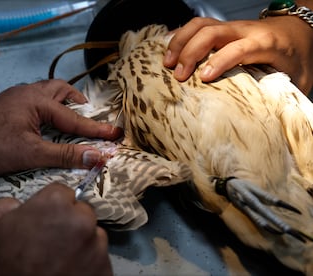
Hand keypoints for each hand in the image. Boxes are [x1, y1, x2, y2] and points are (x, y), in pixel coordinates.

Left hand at [0, 79, 121, 176]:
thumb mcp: (31, 154)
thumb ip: (65, 154)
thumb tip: (97, 156)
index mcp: (37, 101)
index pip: (74, 119)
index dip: (96, 130)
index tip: (116, 136)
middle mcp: (29, 93)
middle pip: (61, 90)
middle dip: (78, 104)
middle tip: (90, 120)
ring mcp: (17, 98)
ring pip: (48, 93)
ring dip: (63, 103)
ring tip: (72, 119)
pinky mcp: (9, 105)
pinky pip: (37, 100)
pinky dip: (49, 108)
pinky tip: (48, 123)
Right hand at [0, 182, 112, 275]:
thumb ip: (3, 206)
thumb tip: (17, 206)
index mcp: (56, 204)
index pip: (62, 192)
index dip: (50, 206)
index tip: (42, 220)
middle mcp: (83, 222)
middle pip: (81, 213)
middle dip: (68, 223)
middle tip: (49, 243)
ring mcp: (97, 249)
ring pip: (92, 237)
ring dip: (80, 244)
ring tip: (58, 262)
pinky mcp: (104, 272)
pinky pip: (97, 261)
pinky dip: (86, 266)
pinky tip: (67, 273)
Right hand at [163, 16, 312, 94]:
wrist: (297, 31)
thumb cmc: (296, 57)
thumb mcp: (297, 78)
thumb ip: (280, 94)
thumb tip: (263, 119)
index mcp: (266, 43)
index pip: (239, 48)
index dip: (220, 61)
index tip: (202, 78)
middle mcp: (245, 30)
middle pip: (211, 32)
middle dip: (190, 52)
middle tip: (177, 75)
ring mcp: (231, 27)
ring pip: (200, 24)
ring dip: (180, 41)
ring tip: (166, 62)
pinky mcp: (222, 28)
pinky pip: (197, 25)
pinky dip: (180, 35)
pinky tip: (168, 48)